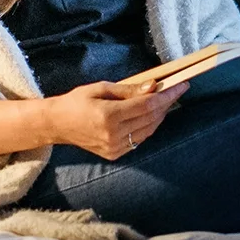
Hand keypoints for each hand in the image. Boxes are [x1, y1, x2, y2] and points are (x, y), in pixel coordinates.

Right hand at [46, 80, 186, 159]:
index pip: (147, 105)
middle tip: (177, 90)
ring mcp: (114, 147)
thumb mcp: (101, 88)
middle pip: (151, 118)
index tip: (181, 85)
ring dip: (160, 115)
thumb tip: (153, 86)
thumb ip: (128, 89)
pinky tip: (151, 115)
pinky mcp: (115, 154)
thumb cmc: (77, 101)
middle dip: (167, 103)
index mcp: (108, 116)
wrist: (57, 124)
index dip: (167, 95)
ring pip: (148, 131)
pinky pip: (139, 139)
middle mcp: (113, 134)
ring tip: (166, 101)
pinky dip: (149, 126)